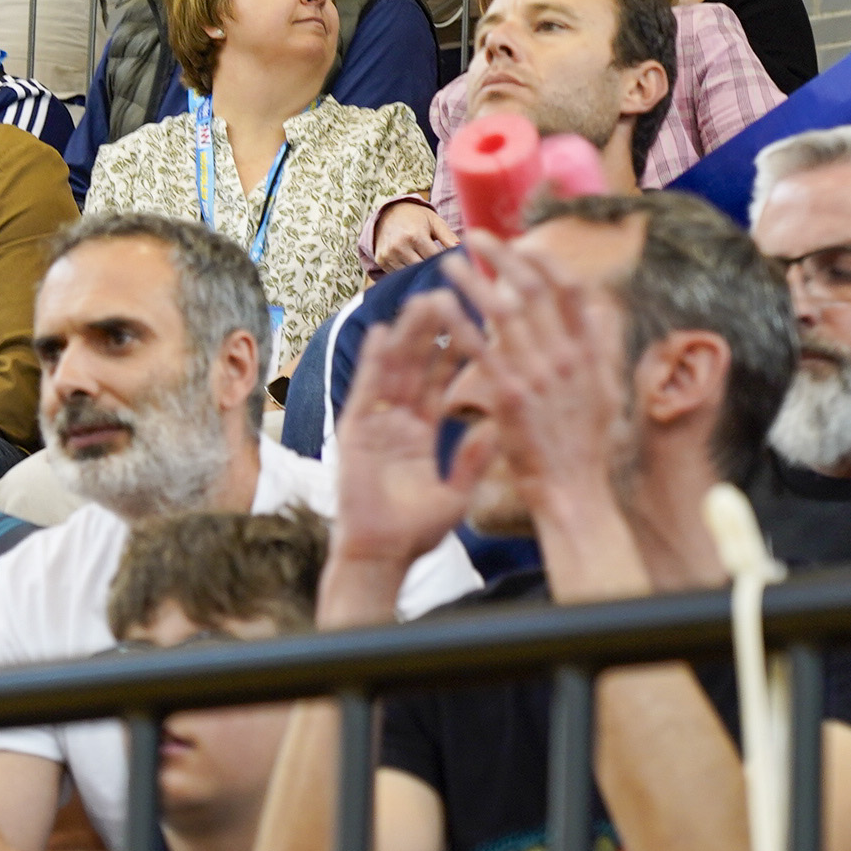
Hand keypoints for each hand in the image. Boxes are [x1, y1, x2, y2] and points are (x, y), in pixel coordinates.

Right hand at [327, 287, 485, 573]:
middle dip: (430, 332)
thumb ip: (472, 459)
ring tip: (423, 300)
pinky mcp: (356, 432)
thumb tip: (494, 426)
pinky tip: (383, 332)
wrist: (382, 557)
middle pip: (415, 367)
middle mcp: (396, 423)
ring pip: (393, 371)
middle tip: (446, 293)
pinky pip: (367, 391)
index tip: (471, 320)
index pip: (439, 384)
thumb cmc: (415, 533)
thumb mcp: (455, 493)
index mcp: (420, 435)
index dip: (453, 353)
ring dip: (407, 336)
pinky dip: (374, 362)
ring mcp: (375, 425)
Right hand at [370, 198, 452, 272]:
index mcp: (414, 235)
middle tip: (441, 268)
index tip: (451, 263)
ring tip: (427, 266)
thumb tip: (465, 252)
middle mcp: (399, 246)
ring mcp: (388, 255)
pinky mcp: (381, 260)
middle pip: (422, 269)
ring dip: (419, 273)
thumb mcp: (434, 222)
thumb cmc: (416, 217)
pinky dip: (407, 273)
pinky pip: (398, 274)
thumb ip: (449, 237)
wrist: (387, 212)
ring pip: (410, 274)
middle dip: (432, 269)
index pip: (434, 259)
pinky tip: (413, 265)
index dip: (443, 262)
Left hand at [436, 237, 630, 534]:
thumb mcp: (607, 390)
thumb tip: (604, 306)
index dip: (545, 261)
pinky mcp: (509, 396)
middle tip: (477, 238)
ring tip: (449, 264)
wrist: (573, 490)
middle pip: (531, 290)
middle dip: (502, 258)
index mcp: (590, 352)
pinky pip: (479, 349)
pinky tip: (438, 305)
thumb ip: (603, 346)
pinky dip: (458, 322)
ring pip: (501, 312)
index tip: (522, 244)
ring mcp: (538, 375)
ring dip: (473, 282)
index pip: (570, 290)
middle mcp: (566, 357)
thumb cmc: (585, 443)